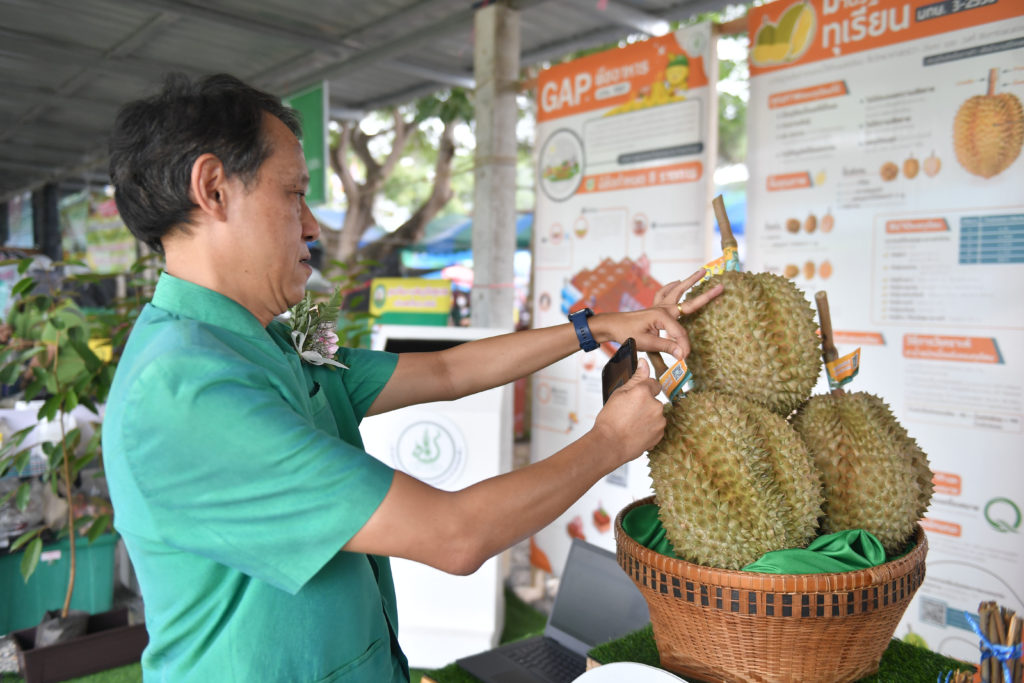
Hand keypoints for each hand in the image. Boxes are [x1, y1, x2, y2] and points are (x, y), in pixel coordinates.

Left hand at [590, 268, 722, 359]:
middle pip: (689, 301)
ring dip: (690, 281)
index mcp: (662, 316)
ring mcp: (660, 306)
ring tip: (703, 271)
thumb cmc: (626, 334)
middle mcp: (664, 308)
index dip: (684, 346)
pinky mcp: (655, 307)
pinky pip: (666, 293)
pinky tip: (677, 282)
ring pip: (678, 291)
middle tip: (720, 287)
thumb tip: (683, 354)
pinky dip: (673, 286)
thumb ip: (666, 347)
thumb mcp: (646, 343)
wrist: (612, 325)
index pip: (680, 334)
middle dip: (706, 295)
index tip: (684, 359)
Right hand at [593, 358, 664, 462]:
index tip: (635, 397)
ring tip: (630, 424)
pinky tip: (635, 432)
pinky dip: (648, 429)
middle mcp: (656, 405)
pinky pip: (656, 427)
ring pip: (655, 414)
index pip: (653, 383)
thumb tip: (645, 363)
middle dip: (644, 405)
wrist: (610, 444)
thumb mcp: (619, 394)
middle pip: (654, 400)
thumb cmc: (610, 420)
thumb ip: (636, 377)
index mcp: (644, 392)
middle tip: (628, 413)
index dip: (643, 390)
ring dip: (647, 417)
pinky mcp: (660, 434)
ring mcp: (659, 421)